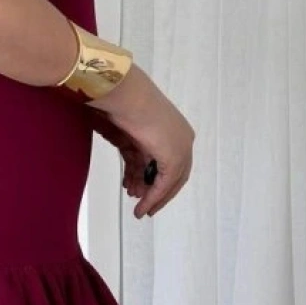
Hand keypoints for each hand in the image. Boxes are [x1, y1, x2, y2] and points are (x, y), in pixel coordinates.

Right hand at [86, 70, 194, 218]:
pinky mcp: (174, 158)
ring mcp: (181, 148)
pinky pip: (164, 185)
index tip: (143, 188)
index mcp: (175, 127)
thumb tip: (130, 165)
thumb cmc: (122, 104)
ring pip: (170, 182)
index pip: (170, 160)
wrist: (126, 96)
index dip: (157, 177)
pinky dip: (152, 198)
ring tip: (139, 208)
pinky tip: (142, 207)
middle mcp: (183, 138)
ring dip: (152, 197)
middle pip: (174, 174)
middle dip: (157, 191)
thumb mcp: (129, 131)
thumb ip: (134, 149)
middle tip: (142, 203)